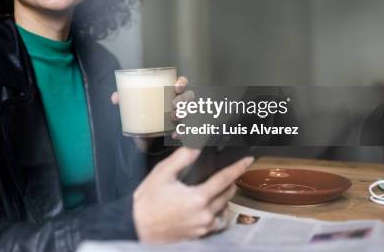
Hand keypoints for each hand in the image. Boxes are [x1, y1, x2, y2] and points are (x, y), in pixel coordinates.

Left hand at [111, 76, 193, 149]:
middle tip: (173, 105)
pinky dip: (181, 132)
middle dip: (183, 99)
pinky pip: (186, 129)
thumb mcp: (135, 105)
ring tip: (175, 118)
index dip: (182, 83)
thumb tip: (115, 98)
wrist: (147, 131)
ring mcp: (182, 114)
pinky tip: (174, 135)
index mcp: (170, 91)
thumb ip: (126, 99)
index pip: (181, 83)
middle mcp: (179, 102)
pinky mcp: (181, 128)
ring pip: (190, 111)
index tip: (176, 86)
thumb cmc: (144, 111)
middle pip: (189, 96)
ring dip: (184, 114)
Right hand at [132, 147, 253, 242]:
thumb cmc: (147, 202)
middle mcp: (204, 215)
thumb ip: (181, 159)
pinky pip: (216, 225)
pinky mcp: (198, 236)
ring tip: (218, 191)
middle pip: (228, 196)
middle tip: (229, 174)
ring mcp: (202, 228)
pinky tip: (209, 209)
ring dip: (224, 200)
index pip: (225, 179)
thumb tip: (196, 147)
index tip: (248, 160)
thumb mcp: (162, 174)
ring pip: (224, 211)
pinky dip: (217, 215)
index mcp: (198, 198)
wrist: (136, 227)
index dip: (238, 168)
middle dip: (230, 183)